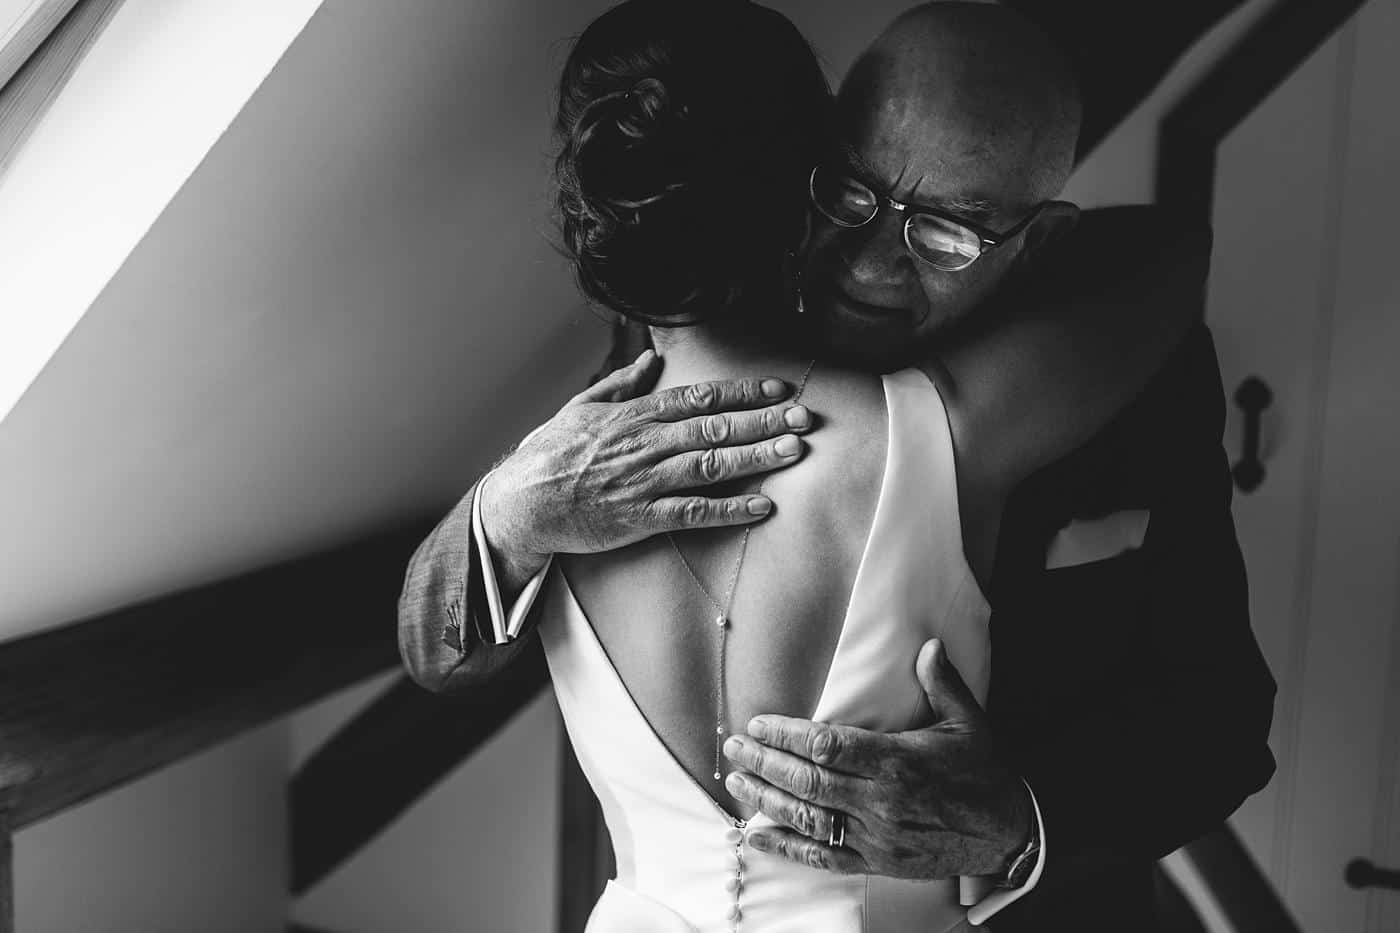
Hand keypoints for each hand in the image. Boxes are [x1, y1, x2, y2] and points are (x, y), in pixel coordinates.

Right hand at [481, 349, 812, 580]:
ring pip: (710, 464)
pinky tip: (762, 506)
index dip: (742, 392)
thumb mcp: (580, 407)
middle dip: (763, 420)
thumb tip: (651, 362)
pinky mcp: (638, 518)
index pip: (698, 397)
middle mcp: (643, 444)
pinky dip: (728, 509)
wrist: (518, 504)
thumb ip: (621, 385)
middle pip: (714, 426)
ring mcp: (643, 481)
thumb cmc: (547, 455)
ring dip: (756, 456)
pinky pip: (691, 513)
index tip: (778, 388)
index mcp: (633, 415)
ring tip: (794, 451)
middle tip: (804, 415)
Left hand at [722, 638, 1031, 879]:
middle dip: (765, 762)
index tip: (759, 724)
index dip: (787, 735)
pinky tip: (757, 834)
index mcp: (898, 762)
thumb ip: (942, 682)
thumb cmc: (985, 774)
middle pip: (808, 780)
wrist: (1008, 834)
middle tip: (732, 748)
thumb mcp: (969, 722)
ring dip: (767, 799)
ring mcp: (876, 835)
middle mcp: (881, 801)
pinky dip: (786, 847)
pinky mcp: (876, 861)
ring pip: (808, 818)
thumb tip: (927, 644)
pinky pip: (823, 857)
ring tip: (736, 781)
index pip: (828, 746)